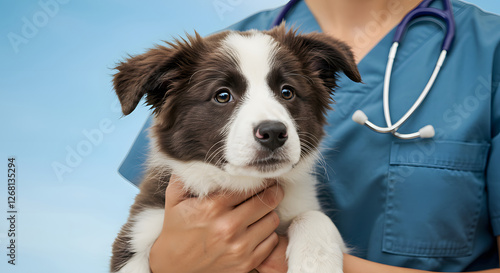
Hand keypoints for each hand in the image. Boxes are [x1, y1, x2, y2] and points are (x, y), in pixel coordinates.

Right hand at [149, 174, 283, 272]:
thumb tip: (195, 154)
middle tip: (271, 188)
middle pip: (267, 200)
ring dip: (269, 213)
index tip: (261, 175)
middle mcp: (228, 227)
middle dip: (272, 191)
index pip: (250, 185)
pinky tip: (256, 229)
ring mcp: (239, 248)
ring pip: (273, 220)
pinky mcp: (247, 263)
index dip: (259, 178)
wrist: (174, 268)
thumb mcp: (174, 199)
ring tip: (260, 210)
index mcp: (212, 207)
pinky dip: (267, 234)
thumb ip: (185, 176)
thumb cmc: (176, 230)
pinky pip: (272, 241)